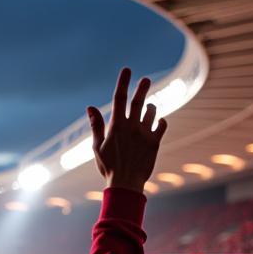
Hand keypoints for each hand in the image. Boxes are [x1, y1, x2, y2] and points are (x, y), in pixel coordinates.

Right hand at [87, 68, 167, 192]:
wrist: (125, 184)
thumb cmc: (108, 166)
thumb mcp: (97, 146)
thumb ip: (96, 125)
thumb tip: (90, 107)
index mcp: (116, 126)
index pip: (119, 98)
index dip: (123, 82)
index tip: (127, 69)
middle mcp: (131, 126)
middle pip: (138, 101)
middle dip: (142, 88)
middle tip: (146, 79)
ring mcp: (145, 133)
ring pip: (152, 112)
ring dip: (151, 108)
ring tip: (149, 108)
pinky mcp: (155, 142)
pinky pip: (162, 125)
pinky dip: (161, 121)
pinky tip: (159, 121)